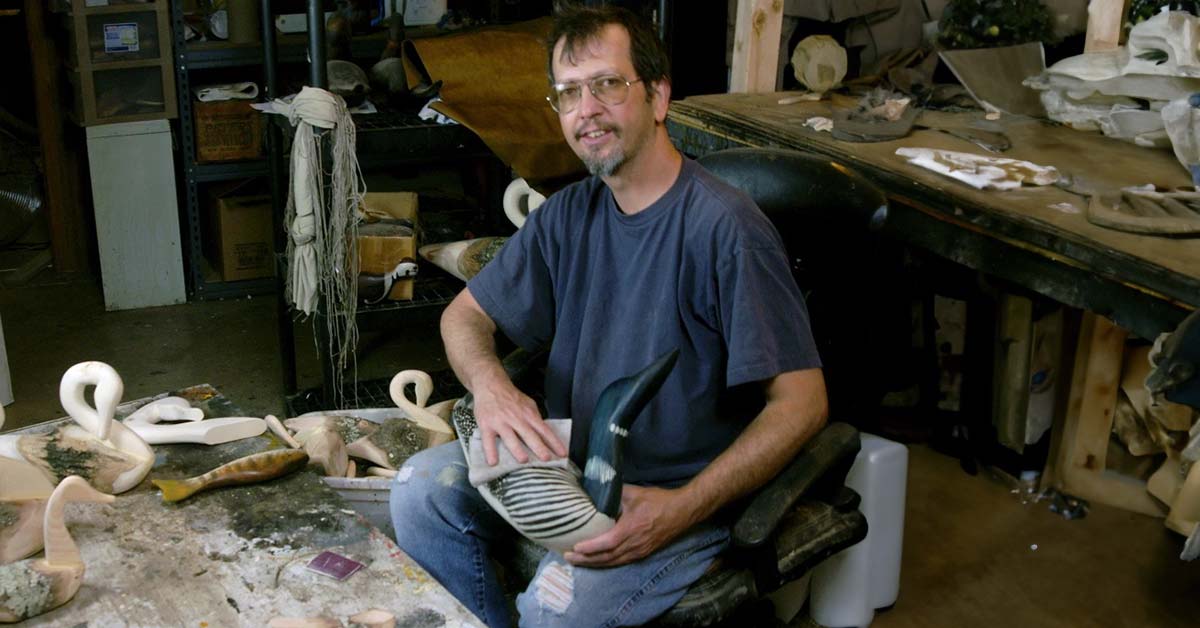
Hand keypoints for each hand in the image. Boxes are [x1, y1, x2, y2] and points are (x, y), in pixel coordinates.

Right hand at [472, 379, 567, 465]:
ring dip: (517, 450)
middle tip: (546, 458)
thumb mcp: (528, 404)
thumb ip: (535, 418)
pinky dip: (490, 452)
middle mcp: (516, 418)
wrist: (490, 385)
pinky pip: (488, 440)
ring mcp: (501, 422)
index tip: (562, 454)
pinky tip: (493, 462)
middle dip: (539, 447)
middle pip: (530, 435)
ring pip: (510, 438)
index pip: (545, 430)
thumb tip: (545, 432)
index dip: (554, 442)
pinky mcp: (487, 425)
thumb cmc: (510, 397)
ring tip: (524, 460)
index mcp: (528, 414)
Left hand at [564, 485, 693, 567]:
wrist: (682, 511)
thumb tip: (595, 489)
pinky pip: (621, 562)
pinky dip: (606, 563)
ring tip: (577, 561)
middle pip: (607, 558)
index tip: (575, 547)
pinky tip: (597, 561)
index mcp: (631, 529)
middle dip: (586, 559)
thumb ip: (614, 492)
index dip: (590, 548)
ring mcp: (640, 551)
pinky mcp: (643, 553)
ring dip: (594, 563)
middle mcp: (634, 544)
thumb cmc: (658, 501)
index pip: (607, 543)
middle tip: (568, 557)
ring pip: (613, 562)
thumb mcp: (634, 493)